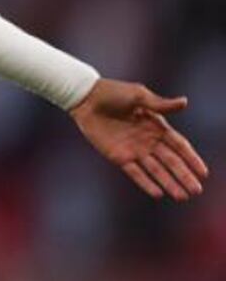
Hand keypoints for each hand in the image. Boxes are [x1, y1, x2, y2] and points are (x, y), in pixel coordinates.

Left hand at [69, 78, 209, 200]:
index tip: (203, 173)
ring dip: (169, 183)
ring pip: (156, 170)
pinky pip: (135, 172)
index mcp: (156, 126)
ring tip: (182, 197)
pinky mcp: (118, 156)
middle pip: (170, 162)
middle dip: (184, 176)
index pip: (179, 146)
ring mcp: (134, 150)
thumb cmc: (113, 92)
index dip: (191, 158)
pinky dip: (146, 183)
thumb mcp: (139, 96)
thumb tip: (185, 102)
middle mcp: (148, 141)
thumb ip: (160, 104)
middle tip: (196, 191)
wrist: (86, 98)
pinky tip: (158, 194)